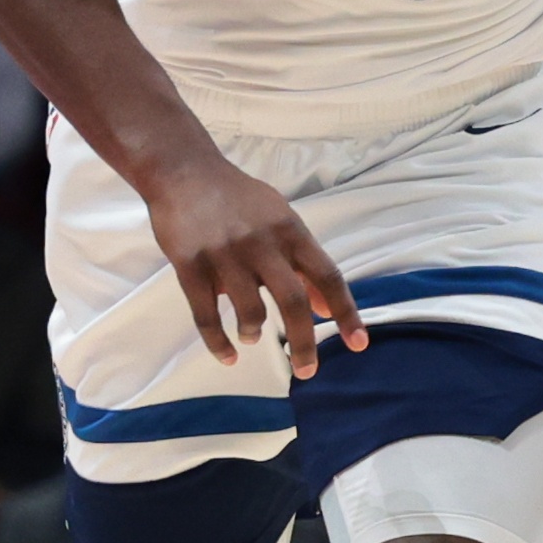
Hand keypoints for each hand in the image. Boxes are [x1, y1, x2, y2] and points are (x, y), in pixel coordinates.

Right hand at [145, 152, 367, 375]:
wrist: (184, 171)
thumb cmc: (241, 201)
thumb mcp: (282, 222)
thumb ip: (303, 264)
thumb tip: (325, 309)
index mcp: (291, 231)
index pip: (328, 276)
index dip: (346, 313)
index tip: (358, 344)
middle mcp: (262, 243)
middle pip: (293, 302)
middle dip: (303, 343)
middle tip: (306, 371)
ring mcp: (224, 255)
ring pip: (250, 312)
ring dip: (254, 333)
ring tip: (253, 336)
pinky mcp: (189, 265)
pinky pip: (206, 315)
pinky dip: (218, 342)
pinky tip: (229, 355)